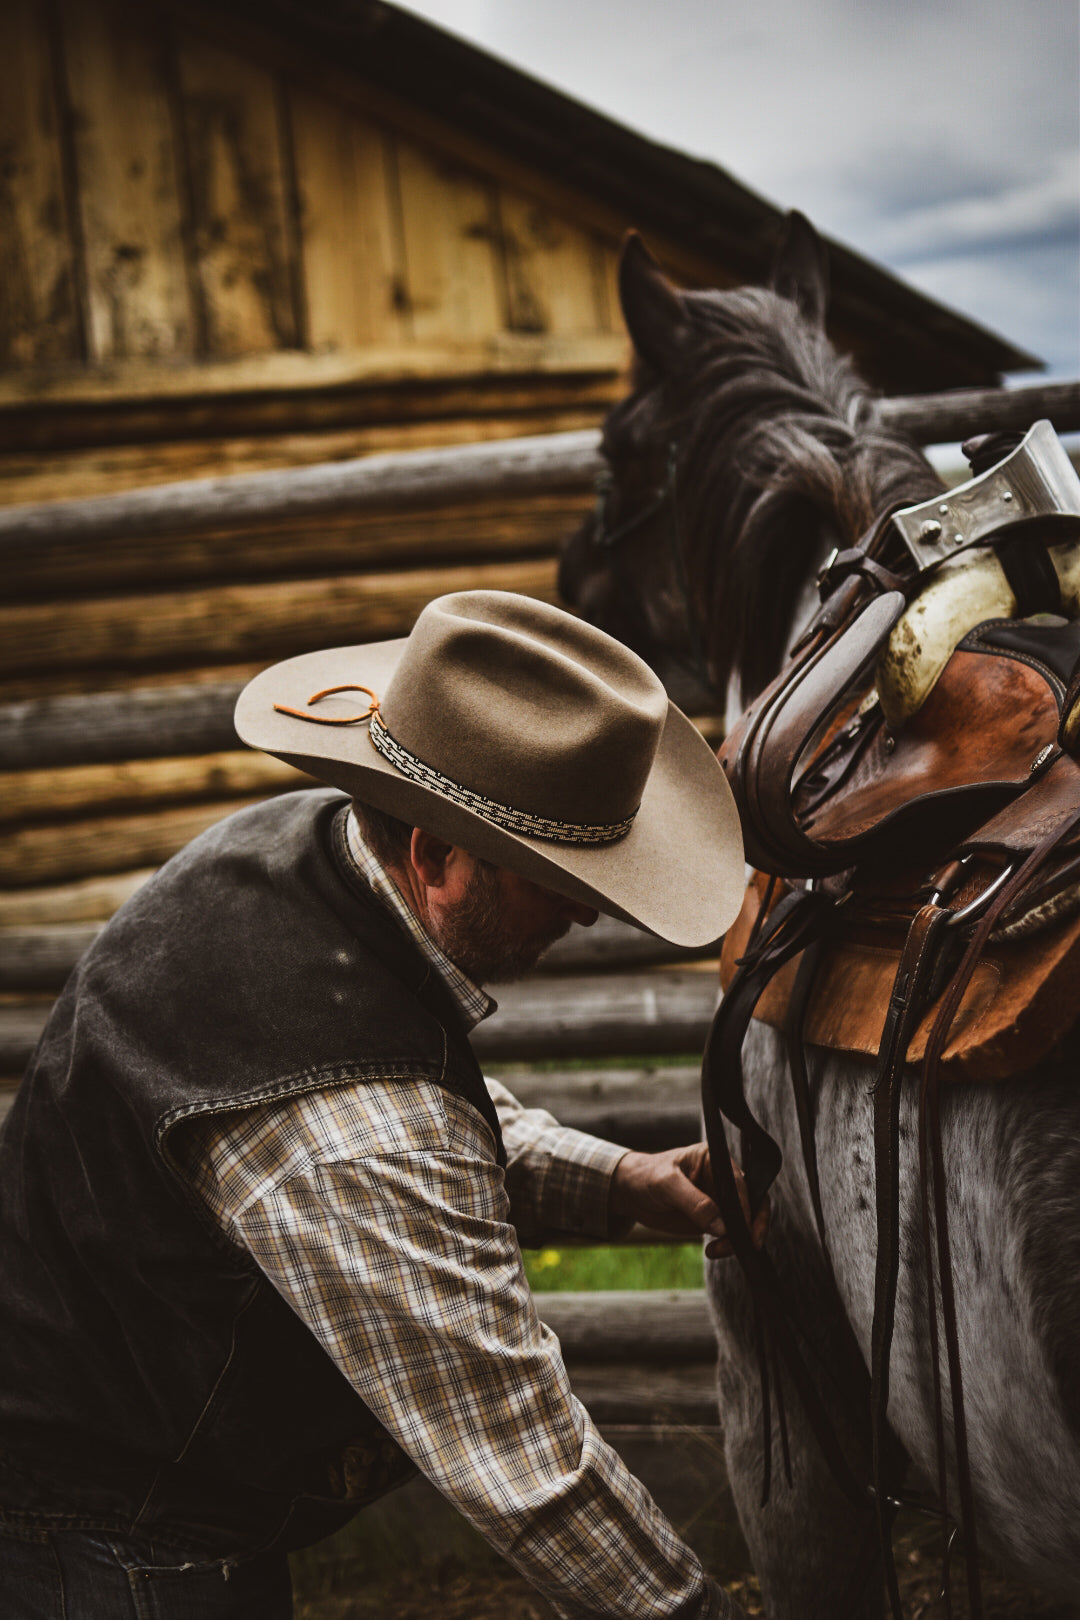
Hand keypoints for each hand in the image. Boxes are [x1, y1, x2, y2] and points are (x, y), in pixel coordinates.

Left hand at [609, 1143, 768, 1258]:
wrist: (630, 1193)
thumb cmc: (646, 1177)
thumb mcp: (667, 1184)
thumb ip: (694, 1202)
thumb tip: (722, 1226)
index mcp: (714, 1159)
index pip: (740, 1183)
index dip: (747, 1206)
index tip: (745, 1228)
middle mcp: (721, 1178)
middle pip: (751, 1202)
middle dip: (752, 1225)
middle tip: (748, 1245)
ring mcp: (718, 1199)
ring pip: (742, 1221)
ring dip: (736, 1239)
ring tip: (717, 1251)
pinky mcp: (712, 1218)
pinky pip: (729, 1233)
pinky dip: (727, 1245)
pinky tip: (712, 1251)